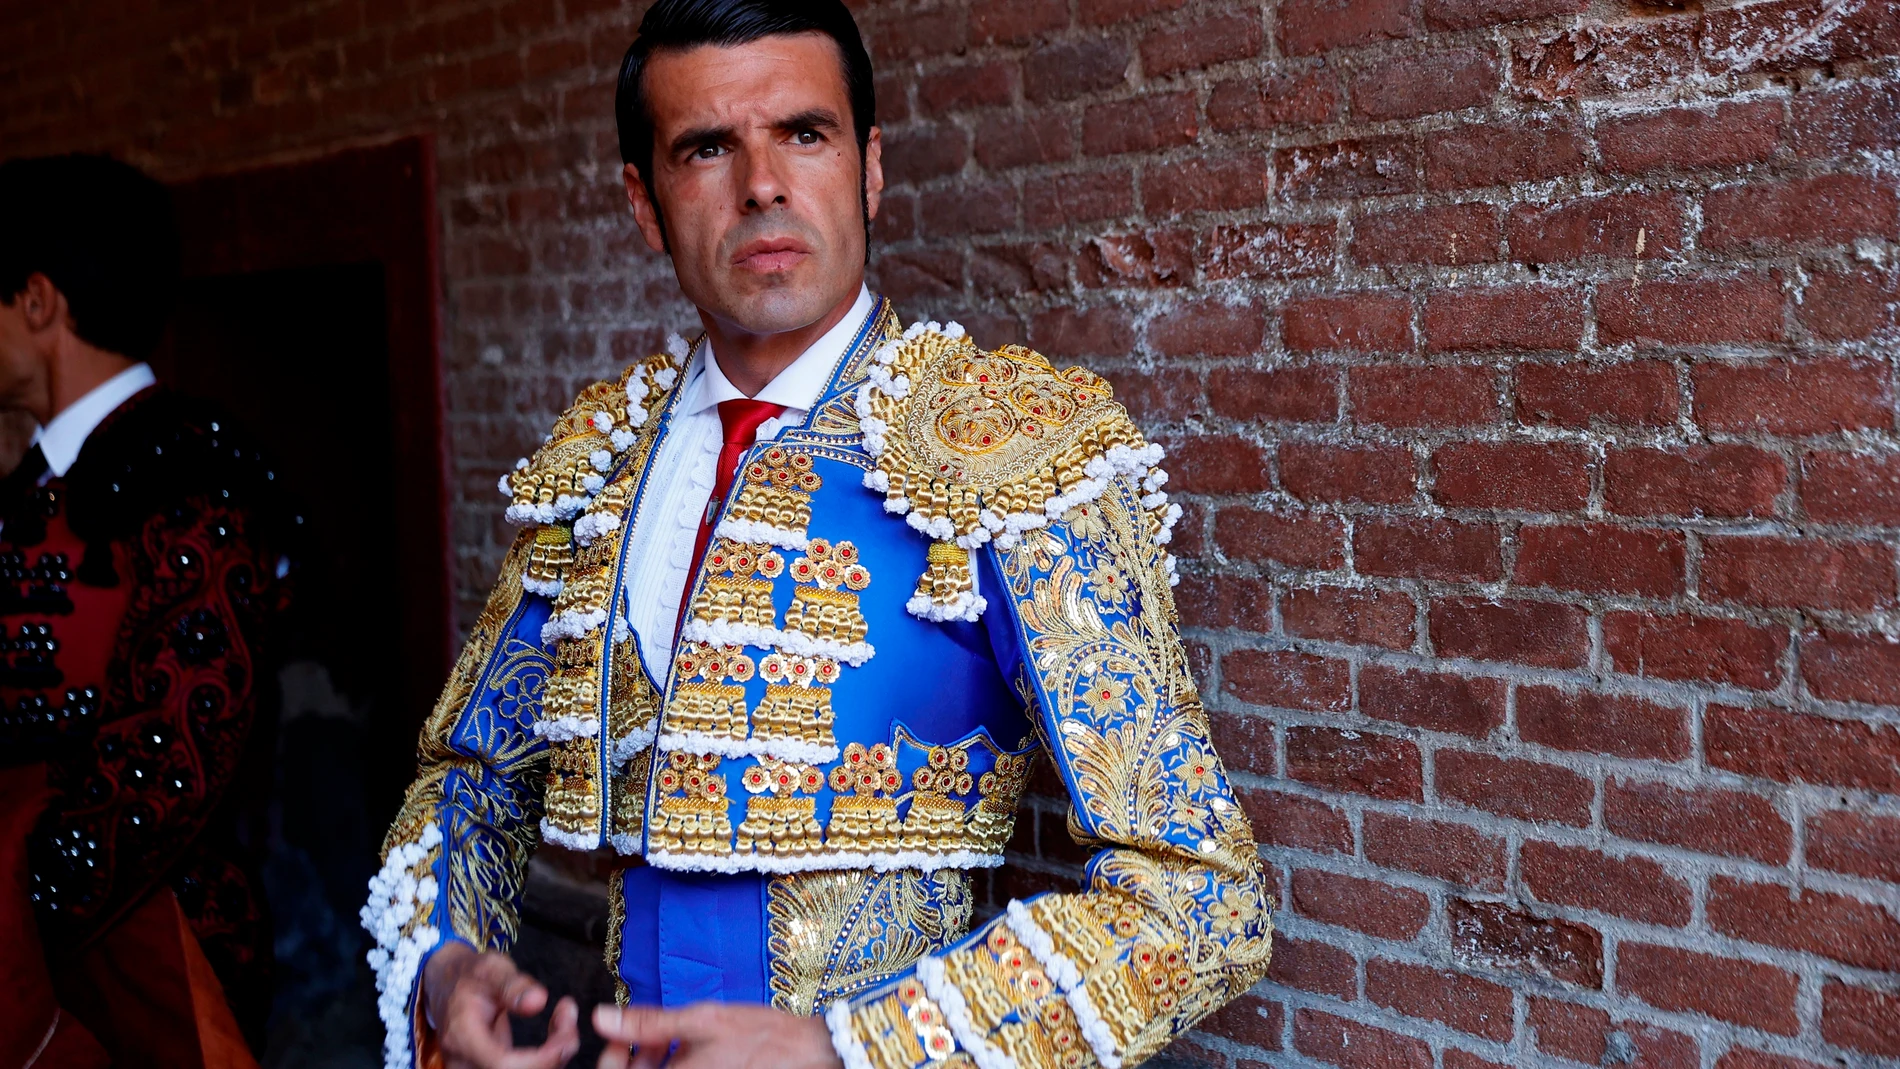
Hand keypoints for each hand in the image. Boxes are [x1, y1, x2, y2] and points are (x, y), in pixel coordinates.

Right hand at [422, 942, 579, 1068]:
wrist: (447, 986)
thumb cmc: (470, 975)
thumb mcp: (491, 968)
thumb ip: (513, 985)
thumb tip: (538, 1001)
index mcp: (462, 1037)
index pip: (504, 1065)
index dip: (542, 1058)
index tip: (567, 1032)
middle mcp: (464, 1063)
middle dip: (554, 1058)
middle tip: (570, 1021)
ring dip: (553, 1059)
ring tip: (565, 1022)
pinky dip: (546, 1060)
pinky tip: (557, 1034)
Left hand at [593, 1002, 843, 1068]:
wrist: (804, 1053)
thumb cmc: (758, 1036)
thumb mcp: (701, 1020)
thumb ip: (648, 1022)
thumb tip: (599, 1018)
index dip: (615, 1058)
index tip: (622, 1034)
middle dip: (636, 1057)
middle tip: (648, 1032)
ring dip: (655, 1060)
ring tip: (671, 1036)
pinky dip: (675, 1064)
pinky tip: (688, 1048)